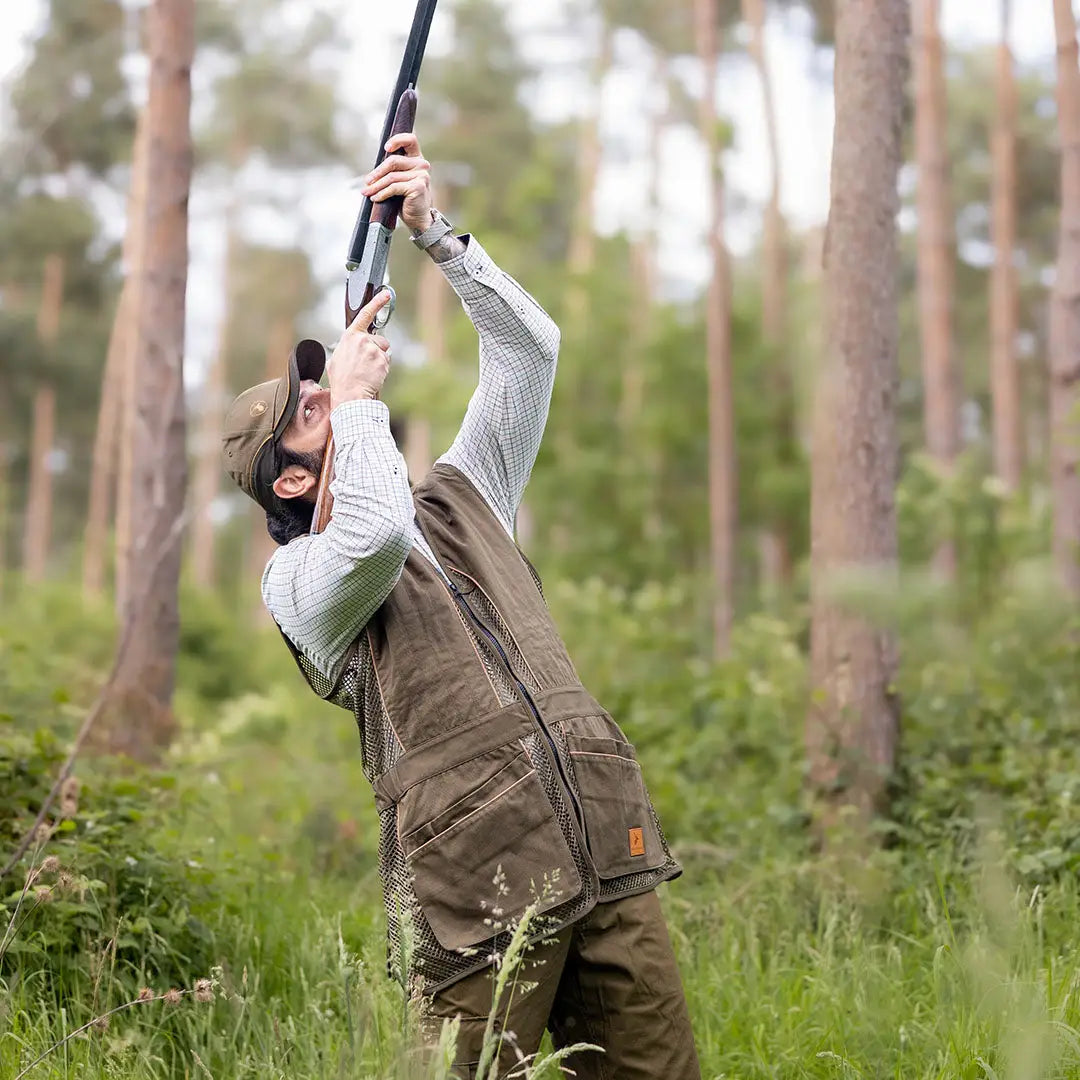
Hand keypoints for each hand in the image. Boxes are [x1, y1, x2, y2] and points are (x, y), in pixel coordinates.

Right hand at [328, 291, 393, 407]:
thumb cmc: (342, 381)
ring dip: (379, 360)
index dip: (377, 303)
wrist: (350, 395)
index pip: (365, 315)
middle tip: (366, 365)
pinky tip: (373, 376)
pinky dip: (382, 370)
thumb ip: (344, 351)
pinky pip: (386, 362)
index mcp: (349, 337)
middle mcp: (362, 340)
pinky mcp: (382, 359)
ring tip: (368, 372)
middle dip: (376, 351)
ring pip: (384, 352)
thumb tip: (344, 355)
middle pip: (379, 340)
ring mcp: (373, 349)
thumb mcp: (335, 361)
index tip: (386, 294)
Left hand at [361, 132, 432, 233]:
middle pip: (393, 161)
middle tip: (367, 182)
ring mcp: (421, 175)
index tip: (386, 147)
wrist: (418, 219)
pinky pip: (394, 187)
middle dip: (377, 172)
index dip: (397, 140)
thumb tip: (370, 174)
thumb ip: (391, 171)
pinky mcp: (418, 186)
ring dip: (376, 186)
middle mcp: (421, 165)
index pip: (410, 140)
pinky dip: (382, 193)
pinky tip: (375, 198)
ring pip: (391, 177)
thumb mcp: (399, 181)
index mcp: (417, 159)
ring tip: (367, 192)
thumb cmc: (407, 200)